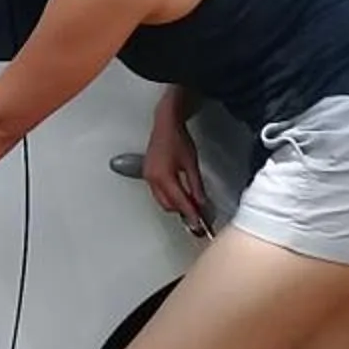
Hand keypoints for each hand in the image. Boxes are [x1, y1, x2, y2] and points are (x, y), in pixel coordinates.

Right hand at [145, 112, 209, 236]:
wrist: (165, 124)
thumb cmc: (177, 139)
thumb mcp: (191, 164)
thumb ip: (196, 186)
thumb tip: (201, 202)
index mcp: (163, 177)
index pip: (179, 202)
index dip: (190, 214)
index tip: (198, 224)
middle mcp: (152, 179)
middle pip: (168, 205)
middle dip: (182, 211)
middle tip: (198, 214)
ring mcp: (148, 176)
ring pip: (162, 200)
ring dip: (175, 204)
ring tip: (191, 204)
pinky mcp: (148, 173)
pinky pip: (157, 192)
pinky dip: (169, 196)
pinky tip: (180, 194)